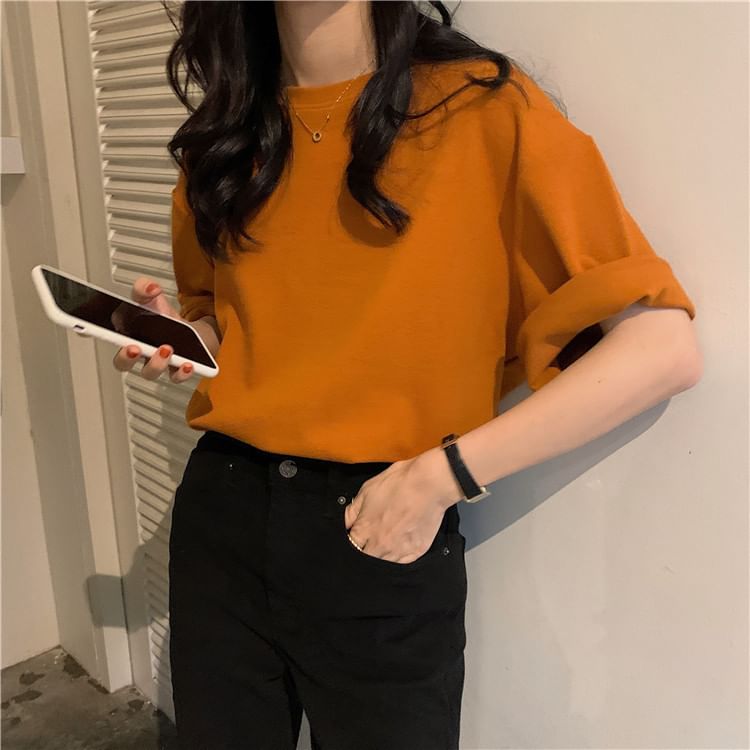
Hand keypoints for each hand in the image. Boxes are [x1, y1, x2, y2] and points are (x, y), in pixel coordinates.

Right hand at [75, 276, 194, 382]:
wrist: (193, 332)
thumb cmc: (164, 319)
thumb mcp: (152, 299)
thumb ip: (145, 289)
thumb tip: (149, 287)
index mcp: (125, 334)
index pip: (100, 334)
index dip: (87, 331)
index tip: (83, 328)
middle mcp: (137, 352)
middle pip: (122, 362)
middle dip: (124, 357)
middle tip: (132, 348)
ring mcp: (156, 363)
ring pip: (149, 372)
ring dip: (155, 364)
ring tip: (166, 349)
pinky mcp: (176, 369)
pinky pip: (176, 377)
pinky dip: (181, 372)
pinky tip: (187, 364)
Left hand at [344, 448, 461, 563]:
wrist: (429, 484)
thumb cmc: (400, 483)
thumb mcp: (367, 490)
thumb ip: (352, 512)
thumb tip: (344, 524)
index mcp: (365, 529)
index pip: (349, 546)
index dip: (352, 540)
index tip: (355, 536)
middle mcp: (380, 544)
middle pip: (364, 559)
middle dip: (363, 550)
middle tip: (371, 537)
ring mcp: (399, 550)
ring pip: (382, 563)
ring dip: (380, 554)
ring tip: (387, 538)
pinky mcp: (416, 552)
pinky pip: (401, 563)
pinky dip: (397, 556)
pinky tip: (399, 543)